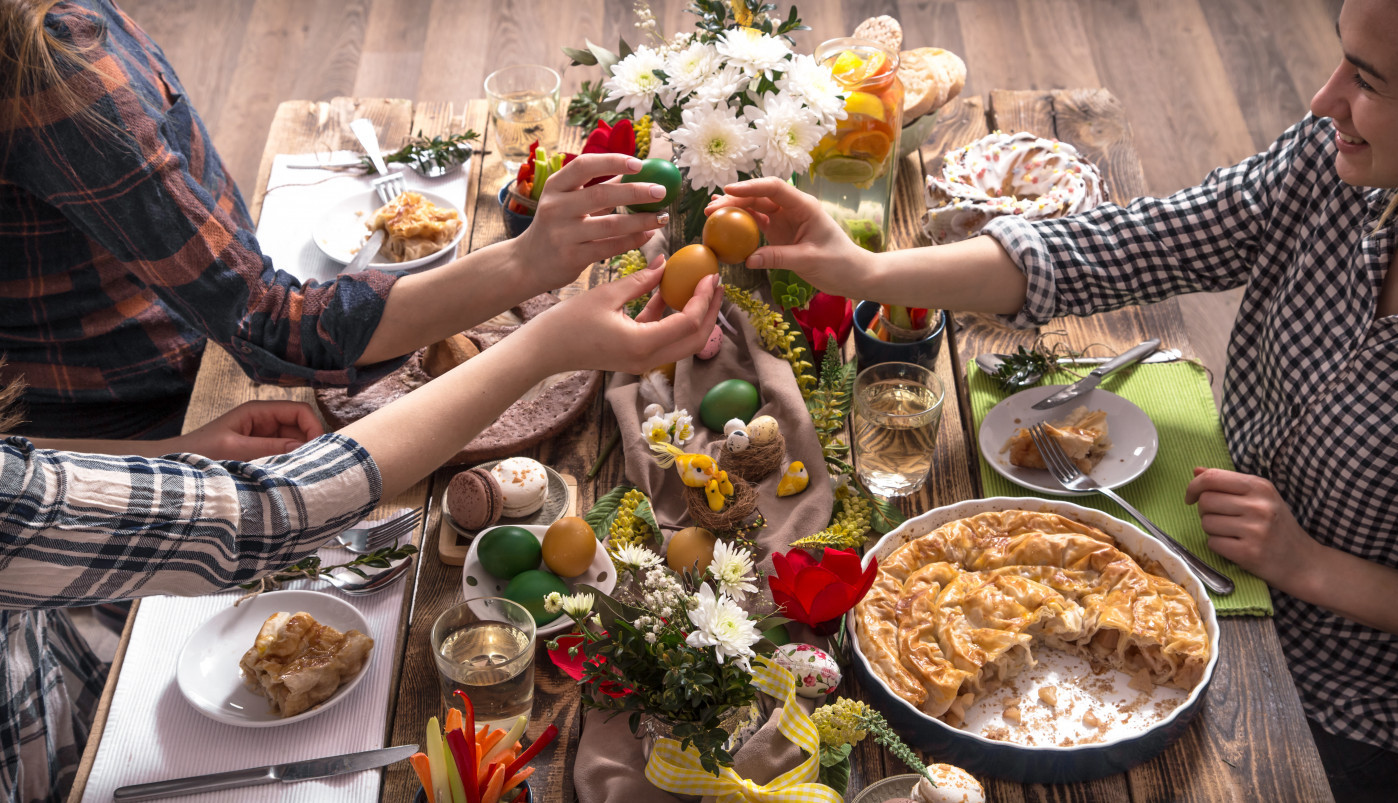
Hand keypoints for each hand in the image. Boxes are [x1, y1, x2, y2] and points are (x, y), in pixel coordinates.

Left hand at [166, 400, 324, 460]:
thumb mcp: (234, 448)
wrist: (177, 463)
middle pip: (301, 428)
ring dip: (300, 455)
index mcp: (259, 411)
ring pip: (295, 443)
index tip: (318, 449)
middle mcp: (265, 422)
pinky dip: (290, 464)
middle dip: (310, 443)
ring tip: (302, 472)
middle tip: (314, 465)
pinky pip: (283, 455)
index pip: (300, 411)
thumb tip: (303, 449)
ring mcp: (264, 438)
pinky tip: (290, 475)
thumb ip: (268, 448)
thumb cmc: (200, 451)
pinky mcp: (261, 453)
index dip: (313, 427)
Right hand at [513, 154, 669, 287]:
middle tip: (662, 191)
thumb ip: (597, 187)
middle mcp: (556, 207)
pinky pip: (609, 247)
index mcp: (555, 187)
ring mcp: (562, 234)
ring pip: (610, 224)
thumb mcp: (567, 202)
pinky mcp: (571, 257)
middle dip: (636, 191)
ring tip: (663, 217)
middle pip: (602, 194)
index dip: (612, 161)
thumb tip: (634, 170)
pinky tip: (648, 235)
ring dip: (641, 220)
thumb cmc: (556, 226)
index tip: (639, 163)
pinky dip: (632, 240)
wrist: (528, 263)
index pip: (584, 165)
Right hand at [524, 255, 722, 375]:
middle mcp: (647, 359)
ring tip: (702, 287)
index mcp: (642, 345)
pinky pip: (663, 338)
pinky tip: (670, 292)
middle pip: (695, 339)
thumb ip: (640, 280)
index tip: (710, 275)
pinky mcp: (635, 357)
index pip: (688, 323)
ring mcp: (642, 362)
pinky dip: (671, 318)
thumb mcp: (607, 295)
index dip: (703, 298)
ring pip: (683, 342)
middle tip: (716, 284)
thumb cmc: (568, 322)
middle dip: (710, 312)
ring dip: (695, 316)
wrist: (544, 350)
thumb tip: (666, 262)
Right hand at [707, 177, 875, 297]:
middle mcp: (793, 209)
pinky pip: (758, 225)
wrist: (852, 274)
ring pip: (756, 210)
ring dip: (734, 211)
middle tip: (710, 210)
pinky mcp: (781, 233)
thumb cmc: (838, 263)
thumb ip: (778, 258)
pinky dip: (741, 226)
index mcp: (804, 206)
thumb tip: (748, 260)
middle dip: (735, 201)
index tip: (728, 190)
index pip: (774, 189)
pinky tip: (725, 225)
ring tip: (711, 213)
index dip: (750, 187)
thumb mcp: (809, 260)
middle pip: (760, 198)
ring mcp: (785, 220)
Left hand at [1184, 467, 1317, 586]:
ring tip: (1232, 533)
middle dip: (1205, 511)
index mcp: (1260, 486)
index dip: (1193, 486)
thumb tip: (1196, 470)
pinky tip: (1235, 546)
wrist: (1302, 561)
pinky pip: (1213, 543)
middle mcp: (1259, 505)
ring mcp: (1255, 530)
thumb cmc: (1276, 526)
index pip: (1212, 478)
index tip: (1191, 497)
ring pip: (1206, 523)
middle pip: (1205, 501)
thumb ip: (1227, 483)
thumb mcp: (1259, 497)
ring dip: (1212, 530)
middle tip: (1222, 519)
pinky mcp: (1249, 552)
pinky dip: (1218, 546)